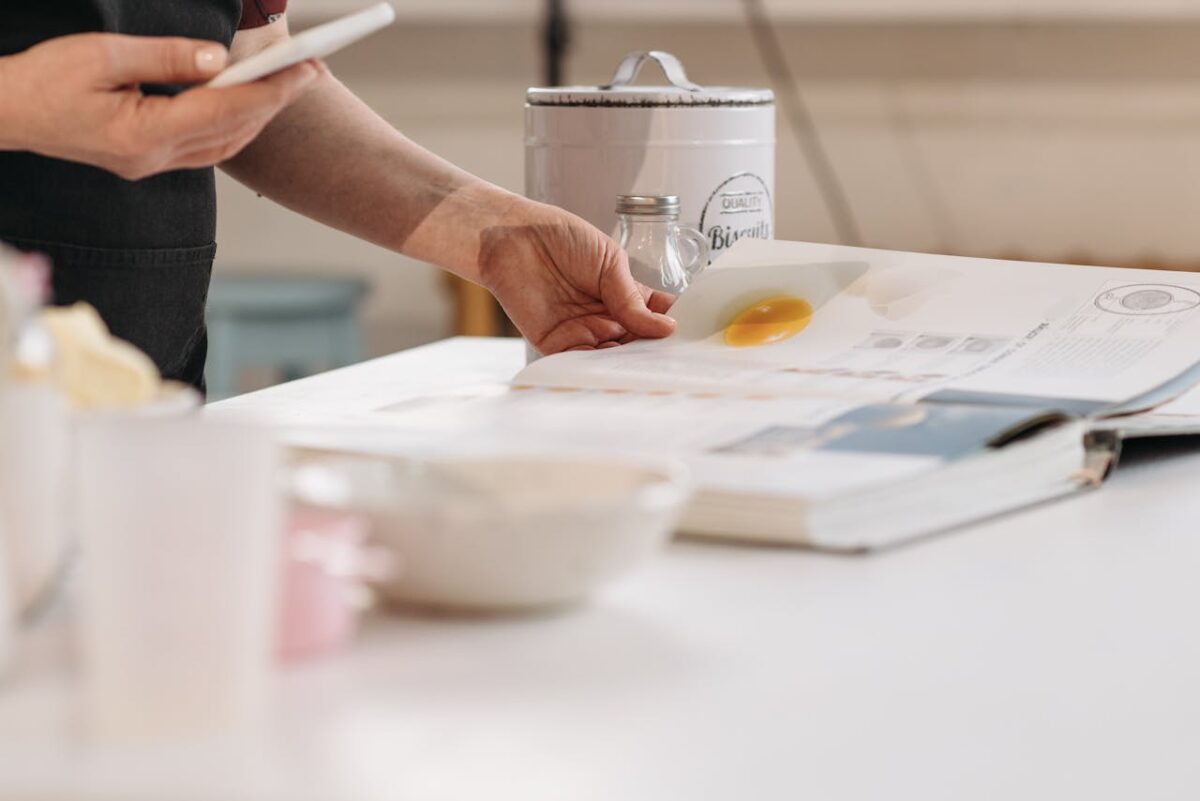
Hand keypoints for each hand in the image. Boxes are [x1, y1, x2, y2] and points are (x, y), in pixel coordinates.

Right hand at [0, 33, 322, 179]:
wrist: (5, 113)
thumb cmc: (41, 80)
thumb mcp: (101, 55)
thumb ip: (165, 58)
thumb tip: (219, 59)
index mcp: (144, 134)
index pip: (226, 110)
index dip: (271, 89)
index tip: (305, 69)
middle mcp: (156, 158)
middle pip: (235, 130)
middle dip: (277, 99)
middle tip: (312, 70)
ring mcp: (153, 165)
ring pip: (227, 144)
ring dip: (261, 114)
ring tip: (289, 84)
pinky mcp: (149, 161)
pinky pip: (207, 148)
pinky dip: (235, 125)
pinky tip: (249, 105)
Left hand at [478, 200, 675, 353]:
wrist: (513, 239)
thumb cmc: (561, 238)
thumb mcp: (610, 262)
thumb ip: (633, 300)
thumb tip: (665, 328)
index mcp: (625, 295)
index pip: (657, 317)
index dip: (674, 328)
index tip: (695, 340)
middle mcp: (608, 318)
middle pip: (639, 345)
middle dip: (656, 354)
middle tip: (678, 364)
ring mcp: (584, 333)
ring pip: (615, 358)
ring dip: (630, 365)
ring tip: (651, 369)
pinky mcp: (558, 345)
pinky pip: (583, 364)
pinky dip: (599, 368)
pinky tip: (616, 369)